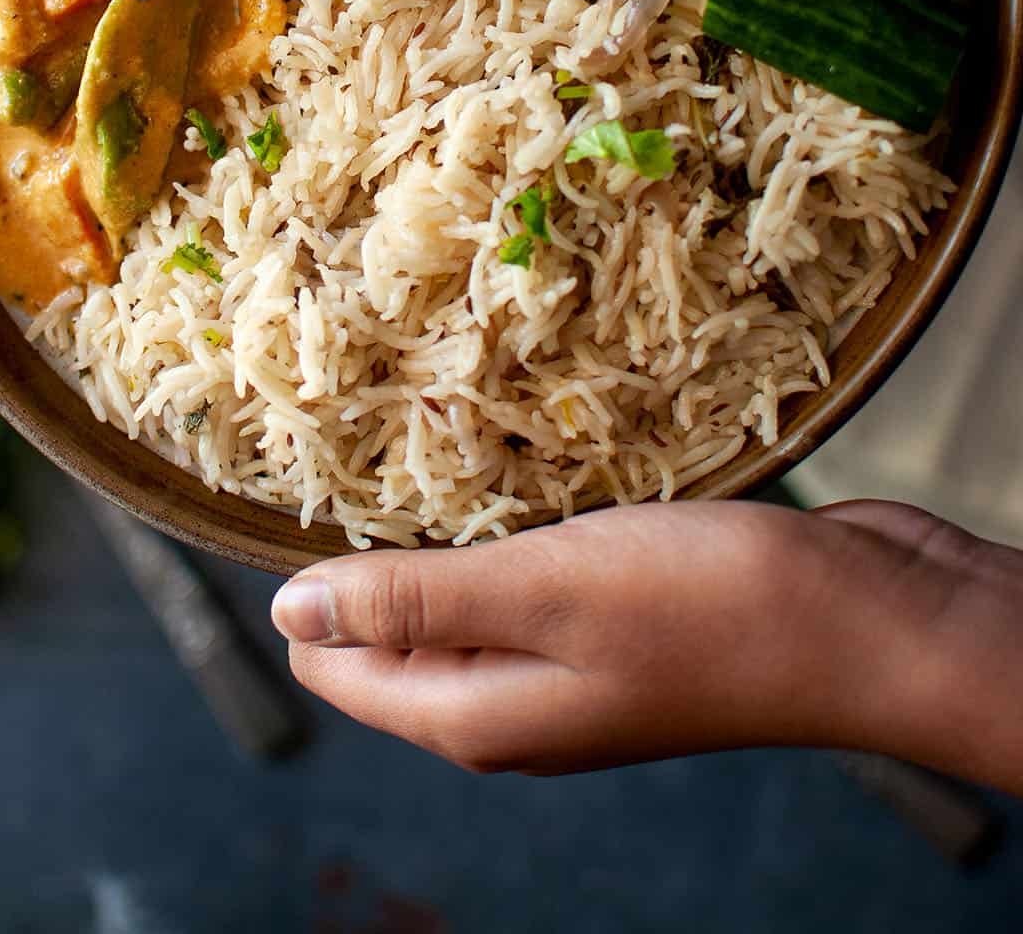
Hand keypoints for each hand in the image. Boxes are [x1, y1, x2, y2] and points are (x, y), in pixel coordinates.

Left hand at [273, 498, 1022, 787]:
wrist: (864, 621)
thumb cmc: (707, 605)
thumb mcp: (544, 592)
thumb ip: (415, 603)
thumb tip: (287, 611)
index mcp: (475, 714)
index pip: (335, 662)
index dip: (312, 577)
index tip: (311, 479)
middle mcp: (512, 701)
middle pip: (394, 631)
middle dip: (375, 548)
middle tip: (375, 441)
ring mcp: (568, 665)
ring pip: (464, 597)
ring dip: (448, 531)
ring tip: (436, 438)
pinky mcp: (617, 623)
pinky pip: (529, 576)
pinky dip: (514, 527)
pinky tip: (522, 469)